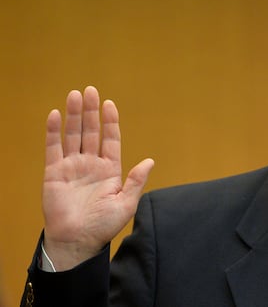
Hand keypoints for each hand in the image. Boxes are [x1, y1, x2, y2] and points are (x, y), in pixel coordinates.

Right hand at [42, 86, 153, 270]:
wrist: (77, 241)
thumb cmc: (103, 226)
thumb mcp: (126, 203)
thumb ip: (136, 180)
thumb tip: (150, 160)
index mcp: (110, 169)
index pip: (111, 139)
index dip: (110, 122)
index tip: (110, 104)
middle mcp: (91, 164)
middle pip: (91, 131)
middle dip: (91, 111)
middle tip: (90, 90)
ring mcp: (72, 166)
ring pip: (73, 134)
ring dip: (74, 115)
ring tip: (75, 95)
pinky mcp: (54, 172)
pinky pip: (53, 148)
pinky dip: (53, 131)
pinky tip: (55, 114)